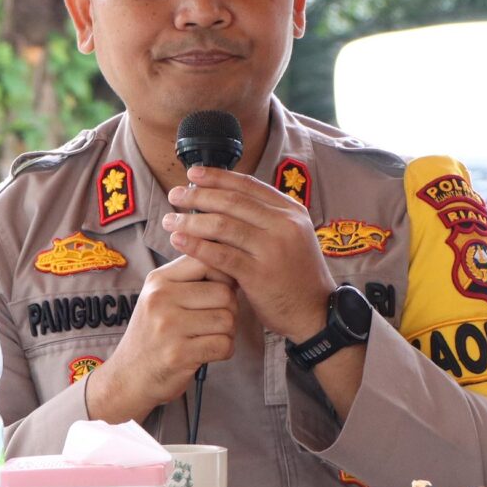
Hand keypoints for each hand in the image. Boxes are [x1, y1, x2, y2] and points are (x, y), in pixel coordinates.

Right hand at [86, 253, 239, 424]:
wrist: (128, 377)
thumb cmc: (153, 335)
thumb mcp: (160, 297)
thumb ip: (189, 278)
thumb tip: (229, 261)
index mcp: (158, 280)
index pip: (208, 261)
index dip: (224, 276)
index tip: (219, 292)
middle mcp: (161, 299)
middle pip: (225, 293)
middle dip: (230, 309)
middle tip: (215, 321)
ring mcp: (169, 327)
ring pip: (228, 319)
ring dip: (227, 332)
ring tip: (209, 337)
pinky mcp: (179, 354)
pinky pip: (224, 345)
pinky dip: (223, 351)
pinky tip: (207, 352)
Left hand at [162, 167, 335, 340]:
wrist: (316, 312)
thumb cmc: (297, 274)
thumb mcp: (291, 236)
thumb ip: (265, 218)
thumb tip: (224, 198)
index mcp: (291, 211)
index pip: (248, 185)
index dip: (217, 177)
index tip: (193, 174)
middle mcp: (284, 225)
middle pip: (232, 201)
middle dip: (198, 195)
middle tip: (175, 195)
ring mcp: (272, 249)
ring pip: (223, 225)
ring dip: (191, 220)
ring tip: (170, 221)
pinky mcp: (259, 275)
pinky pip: (221, 255)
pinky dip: (196, 246)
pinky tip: (179, 241)